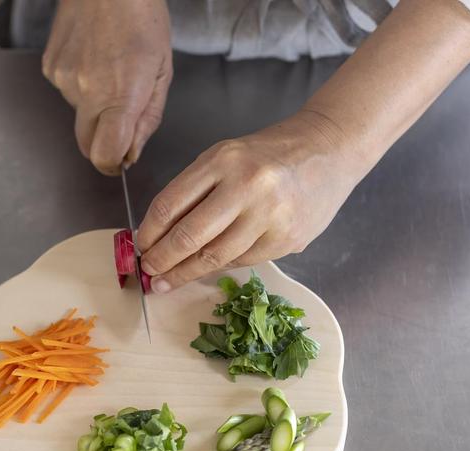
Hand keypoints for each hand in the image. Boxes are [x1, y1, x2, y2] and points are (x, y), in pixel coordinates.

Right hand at [42, 0, 172, 174]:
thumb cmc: (142, 18)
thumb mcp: (162, 71)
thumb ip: (148, 119)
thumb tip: (132, 153)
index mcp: (121, 94)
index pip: (105, 155)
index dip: (114, 164)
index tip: (121, 160)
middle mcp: (87, 91)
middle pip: (86, 146)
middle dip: (104, 143)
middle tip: (121, 120)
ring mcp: (64, 79)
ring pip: (79, 116)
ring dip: (95, 106)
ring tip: (110, 70)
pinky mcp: (50, 68)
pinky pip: (67, 93)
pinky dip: (81, 85)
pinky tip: (94, 59)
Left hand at [136, 109, 368, 291]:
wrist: (329, 149)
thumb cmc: (268, 154)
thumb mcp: (226, 157)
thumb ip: (194, 191)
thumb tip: (158, 233)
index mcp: (223, 160)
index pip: (171, 204)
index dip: (150, 232)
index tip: (140, 247)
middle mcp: (246, 186)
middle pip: (190, 236)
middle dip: (163, 260)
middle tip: (149, 273)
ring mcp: (270, 215)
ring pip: (216, 257)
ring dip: (186, 273)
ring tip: (168, 281)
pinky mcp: (288, 238)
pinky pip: (243, 261)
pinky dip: (221, 266)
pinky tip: (208, 267)